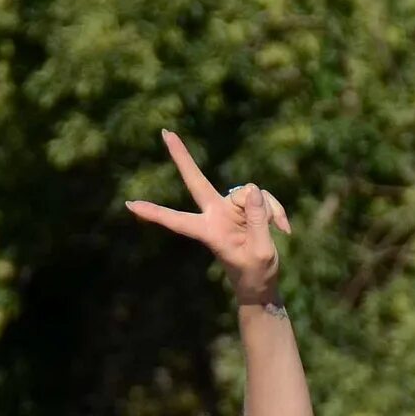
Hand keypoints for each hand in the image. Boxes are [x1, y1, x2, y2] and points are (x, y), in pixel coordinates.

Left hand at [126, 129, 290, 302]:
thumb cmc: (255, 273)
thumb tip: (254, 190)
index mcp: (209, 231)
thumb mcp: (261, 251)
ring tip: (279, 231)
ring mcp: (231, 208)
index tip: (130, 205)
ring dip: (270, 211)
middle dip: (182, 157)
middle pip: (196, 181)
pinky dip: (277, 211)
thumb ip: (258, 221)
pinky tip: (285, 228)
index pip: (177, 220)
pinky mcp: (248, 205)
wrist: (262, 283)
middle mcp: (216, 214)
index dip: (155, 213)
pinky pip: (264, 197)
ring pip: (250, 193)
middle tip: (165, 132)